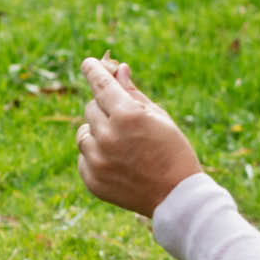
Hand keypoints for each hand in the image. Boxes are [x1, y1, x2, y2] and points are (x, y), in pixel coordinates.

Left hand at [77, 58, 202, 217]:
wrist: (176, 196)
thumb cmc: (172, 151)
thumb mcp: (158, 117)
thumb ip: (133, 93)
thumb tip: (118, 69)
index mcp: (127, 115)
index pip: (100, 84)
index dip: (93, 70)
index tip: (87, 63)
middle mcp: (107, 135)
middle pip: (91, 107)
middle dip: (105, 108)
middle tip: (124, 121)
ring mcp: (97, 159)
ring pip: (84, 132)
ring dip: (98, 132)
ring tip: (122, 145)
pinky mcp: (91, 178)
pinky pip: (84, 156)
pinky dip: (96, 155)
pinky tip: (118, 163)